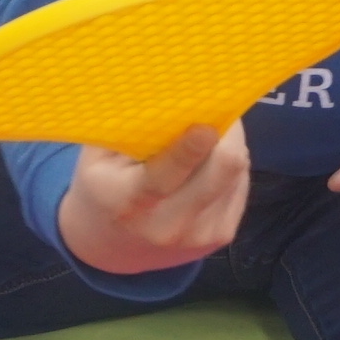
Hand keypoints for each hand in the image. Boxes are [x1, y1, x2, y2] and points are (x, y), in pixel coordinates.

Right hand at [57, 121, 249, 275]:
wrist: (111, 250)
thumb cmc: (101, 187)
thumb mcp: (98, 157)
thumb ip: (129, 127)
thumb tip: (172, 89)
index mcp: (131, 202)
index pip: (167, 175)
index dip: (193, 145)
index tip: (205, 123)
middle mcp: (170, 224)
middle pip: (224, 167)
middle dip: (226, 131)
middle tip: (214, 110)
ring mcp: (201, 235)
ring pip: (238, 172)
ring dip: (228, 147)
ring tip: (206, 139)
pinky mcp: (222, 236)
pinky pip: (241, 185)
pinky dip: (230, 168)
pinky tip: (208, 166)